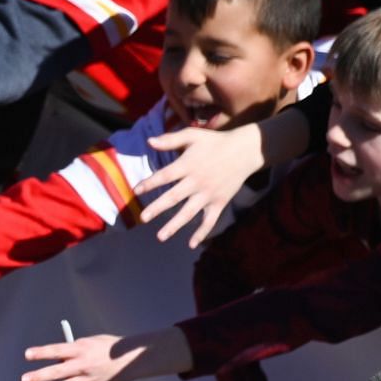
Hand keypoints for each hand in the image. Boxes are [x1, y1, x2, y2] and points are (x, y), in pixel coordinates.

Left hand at [19, 327, 189, 380]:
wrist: (130, 360)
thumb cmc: (105, 348)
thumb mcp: (88, 343)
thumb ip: (70, 352)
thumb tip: (52, 362)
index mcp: (81, 348)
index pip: (57, 350)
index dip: (42, 353)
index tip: (27, 355)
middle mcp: (82, 365)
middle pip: (58, 372)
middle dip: (40, 376)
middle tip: (24, 380)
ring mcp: (86, 379)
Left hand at [134, 125, 265, 247]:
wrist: (245, 151)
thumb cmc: (215, 142)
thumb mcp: (193, 135)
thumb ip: (170, 139)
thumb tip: (149, 141)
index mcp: (188, 165)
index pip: (164, 176)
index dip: (149, 183)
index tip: (136, 191)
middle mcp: (196, 182)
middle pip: (173, 197)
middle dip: (157, 208)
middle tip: (143, 218)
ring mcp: (208, 194)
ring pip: (189, 213)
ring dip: (174, 226)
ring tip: (160, 237)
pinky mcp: (219, 202)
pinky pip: (209, 221)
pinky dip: (202, 233)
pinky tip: (191, 244)